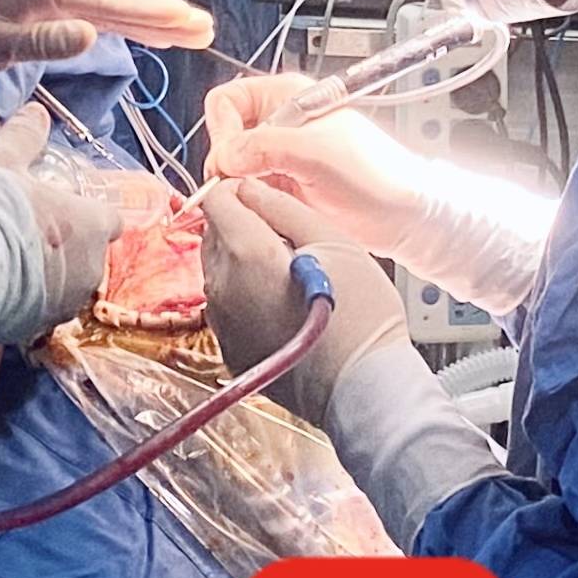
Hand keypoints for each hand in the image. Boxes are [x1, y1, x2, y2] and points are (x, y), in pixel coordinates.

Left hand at [0, 0, 214, 72]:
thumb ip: (41, 40)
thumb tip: (89, 36)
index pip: (114, 5)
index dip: (155, 15)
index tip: (191, 20)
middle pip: (123, 5)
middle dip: (167, 17)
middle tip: (208, 28)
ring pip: (117, 10)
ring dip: (156, 20)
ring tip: (195, 30)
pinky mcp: (54, 3)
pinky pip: (102, 14)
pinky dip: (132, 22)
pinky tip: (152, 31)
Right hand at [0, 100, 122, 345]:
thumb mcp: (3, 162)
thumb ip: (24, 136)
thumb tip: (37, 111)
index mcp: (92, 226)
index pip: (111, 220)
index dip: (91, 214)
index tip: (67, 209)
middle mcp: (90, 268)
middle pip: (90, 255)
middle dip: (67, 246)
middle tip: (28, 230)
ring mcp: (66, 303)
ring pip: (66, 286)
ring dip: (47, 274)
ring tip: (9, 259)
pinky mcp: (39, 328)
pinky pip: (40, 310)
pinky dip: (26, 299)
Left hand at [193, 180, 407, 424]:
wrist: (363, 389)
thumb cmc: (361, 316)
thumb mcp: (335, 242)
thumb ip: (283, 207)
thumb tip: (248, 188)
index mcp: (245, 252)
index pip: (216, 198)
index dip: (239, 191)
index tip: (264, 201)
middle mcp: (222, 285)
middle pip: (214, 233)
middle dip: (242, 227)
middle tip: (286, 241)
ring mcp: (221, 321)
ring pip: (218, 270)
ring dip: (243, 263)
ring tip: (288, 276)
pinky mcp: (229, 348)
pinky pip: (227, 306)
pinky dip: (246, 298)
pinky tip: (283, 307)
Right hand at [202, 78, 438, 254]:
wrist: (404, 218)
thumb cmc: (377, 176)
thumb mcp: (317, 153)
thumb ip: (265, 147)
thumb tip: (223, 156)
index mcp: (286, 97)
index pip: (226, 100)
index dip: (222, 129)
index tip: (231, 159)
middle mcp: (279, 124)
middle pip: (225, 135)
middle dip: (227, 161)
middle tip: (240, 185)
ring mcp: (281, 157)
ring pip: (233, 166)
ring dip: (237, 185)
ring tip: (258, 199)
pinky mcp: (284, 186)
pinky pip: (248, 190)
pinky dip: (248, 201)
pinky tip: (264, 210)